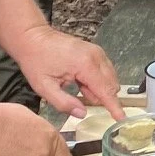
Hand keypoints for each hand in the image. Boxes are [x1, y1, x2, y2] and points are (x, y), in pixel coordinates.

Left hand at [10, 25, 124, 119]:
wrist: (33, 37)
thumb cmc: (36, 61)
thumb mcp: (44, 87)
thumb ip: (64, 103)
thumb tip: (82, 114)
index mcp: (85, 65)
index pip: (106, 90)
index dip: (114, 106)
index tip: (121, 118)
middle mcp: (96, 56)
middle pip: (111, 84)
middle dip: (101, 96)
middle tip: (80, 96)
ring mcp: (97, 51)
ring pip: (110, 78)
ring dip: (98, 88)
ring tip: (77, 86)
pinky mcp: (95, 51)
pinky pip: (105, 71)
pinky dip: (97, 80)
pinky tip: (80, 81)